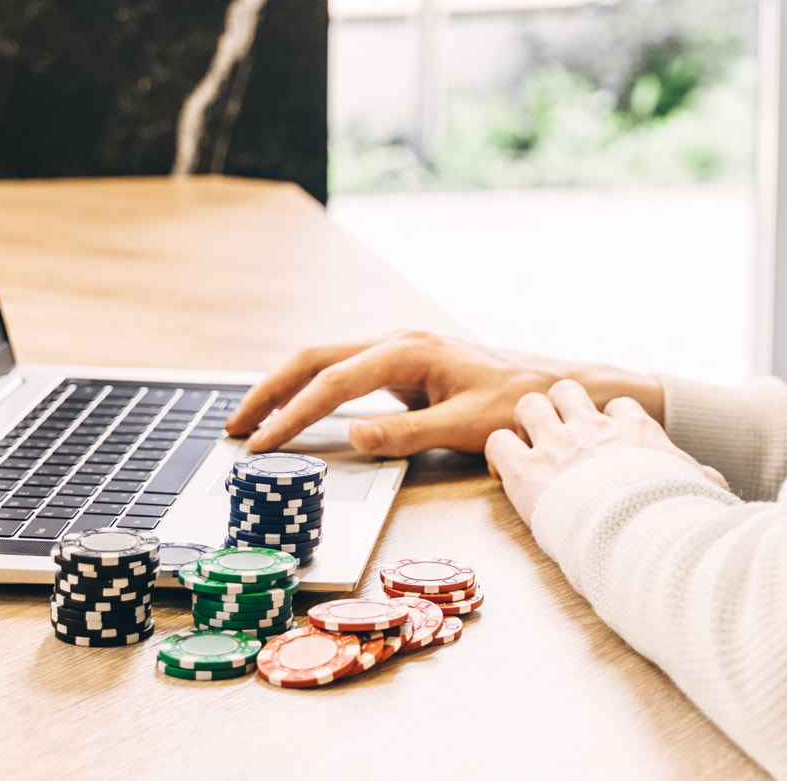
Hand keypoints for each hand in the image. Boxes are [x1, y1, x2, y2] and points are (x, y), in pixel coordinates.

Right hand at [225, 330, 665, 456]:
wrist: (554, 388)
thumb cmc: (517, 404)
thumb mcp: (467, 427)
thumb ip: (408, 434)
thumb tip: (352, 437)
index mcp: (408, 351)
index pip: (332, 383)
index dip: (292, 415)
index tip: (261, 444)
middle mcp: (397, 342)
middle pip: (314, 359)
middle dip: (270, 391)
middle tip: (233, 427)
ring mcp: (399, 352)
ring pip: (325, 362)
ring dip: (285, 388)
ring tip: (251, 421)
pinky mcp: (403, 367)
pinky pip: (344, 374)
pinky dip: (311, 392)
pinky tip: (296, 414)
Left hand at [485, 379, 728, 525]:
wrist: (643, 535)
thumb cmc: (675, 516)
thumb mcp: (701, 490)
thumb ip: (702, 480)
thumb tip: (718, 484)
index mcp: (635, 431)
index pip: (617, 407)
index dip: (608, 424)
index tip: (606, 448)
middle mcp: (593, 429)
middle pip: (567, 390)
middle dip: (560, 410)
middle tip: (559, 441)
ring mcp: (557, 445)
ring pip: (529, 404)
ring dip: (527, 424)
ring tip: (530, 451)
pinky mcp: (526, 470)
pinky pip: (498, 441)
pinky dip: (499, 455)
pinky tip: (507, 474)